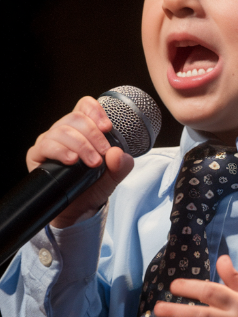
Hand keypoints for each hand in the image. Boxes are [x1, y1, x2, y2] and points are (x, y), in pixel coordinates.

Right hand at [26, 96, 133, 226]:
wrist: (78, 210)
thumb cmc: (92, 188)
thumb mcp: (112, 178)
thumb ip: (121, 166)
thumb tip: (118, 154)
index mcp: (82, 129)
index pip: (85, 106)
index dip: (95, 111)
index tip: (107, 127)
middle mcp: (64, 131)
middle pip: (76, 118)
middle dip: (93, 135)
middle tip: (103, 155)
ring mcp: (50, 141)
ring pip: (62, 130)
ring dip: (81, 145)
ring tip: (92, 163)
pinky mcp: (37, 155)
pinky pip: (46, 145)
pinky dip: (61, 151)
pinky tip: (72, 160)